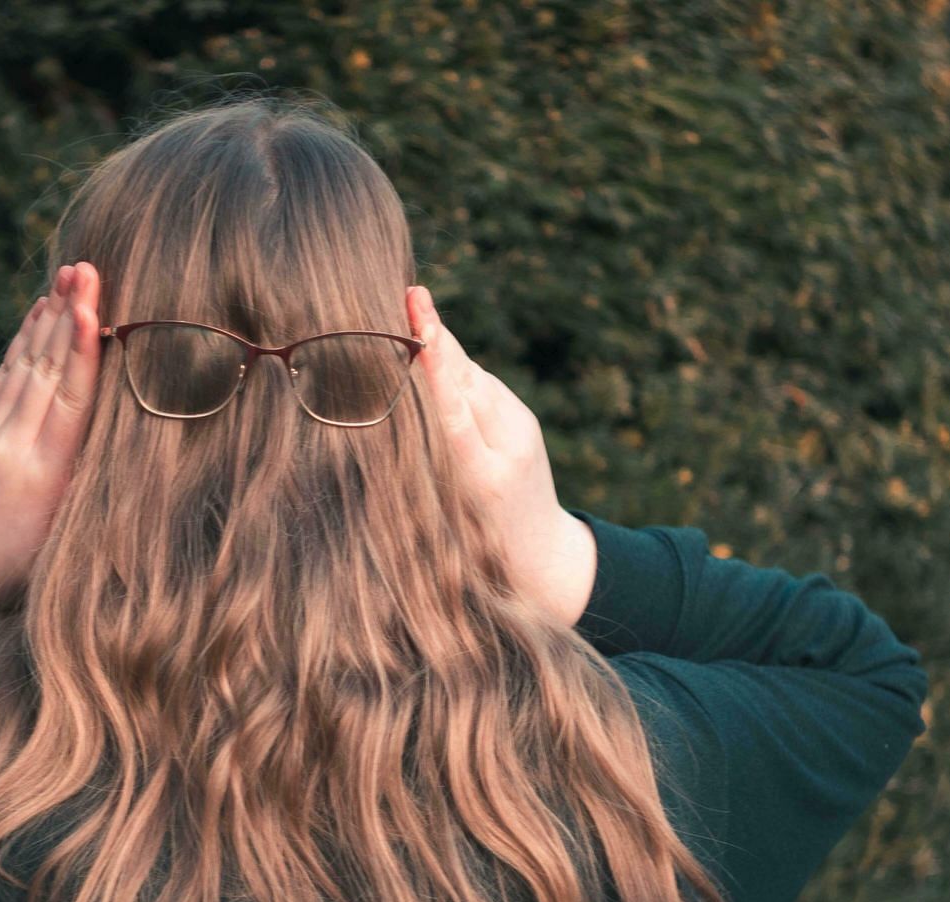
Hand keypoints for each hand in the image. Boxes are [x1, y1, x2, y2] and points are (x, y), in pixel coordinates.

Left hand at [0, 262, 102, 658]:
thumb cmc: (5, 575)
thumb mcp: (57, 544)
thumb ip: (83, 489)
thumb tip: (123, 442)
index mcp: (40, 475)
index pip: (70, 400)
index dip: (83, 351)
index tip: (94, 309)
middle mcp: (11, 443)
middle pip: (48, 368)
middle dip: (69, 315)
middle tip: (88, 267)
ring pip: (25, 363)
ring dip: (48, 317)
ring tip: (69, 275)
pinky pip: (4, 374)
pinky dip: (24, 341)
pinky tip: (39, 315)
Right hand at [405, 285, 595, 629]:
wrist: (546, 561)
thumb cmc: (486, 554)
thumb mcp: (453, 525)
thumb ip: (435, 467)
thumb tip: (402, 421)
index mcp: (484, 474)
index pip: (453, 404)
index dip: (434, 362)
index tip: (419, 319)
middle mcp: (507, 443)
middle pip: (462, 379)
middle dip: (435, 338)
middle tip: (408, 292)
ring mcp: (519, 429)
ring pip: (471, 379)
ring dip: (441, 345)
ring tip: (410, 304)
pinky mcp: (522, 422)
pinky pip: (480, 387)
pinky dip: (454, 366)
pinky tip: (431, 341)